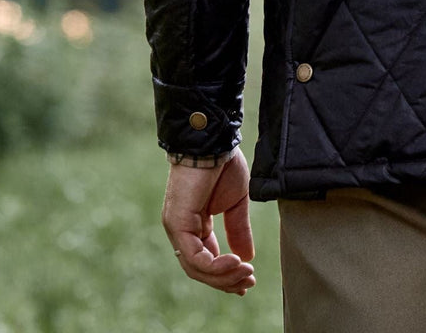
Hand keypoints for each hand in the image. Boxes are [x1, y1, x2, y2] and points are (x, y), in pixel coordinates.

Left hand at [161, 147, 256, 294]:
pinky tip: (235, 262)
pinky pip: (194, 257)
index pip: (207, 259)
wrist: (214, 142)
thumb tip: (246, 257)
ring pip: (196, 268)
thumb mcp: (236, 202)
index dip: (226, 274)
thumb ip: (238, 229)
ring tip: (246, 273)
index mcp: (195, 224)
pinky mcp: (177, 224)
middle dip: (226, 280)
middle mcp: (182, 230)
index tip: (248, 280)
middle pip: (200, 269)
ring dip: (223, 276)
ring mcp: (177, 228)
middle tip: (249, 283)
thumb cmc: (224, 164)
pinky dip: (215, 265)